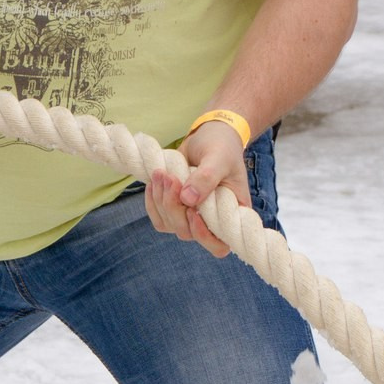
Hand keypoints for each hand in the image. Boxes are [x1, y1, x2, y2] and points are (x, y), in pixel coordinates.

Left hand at [145, 121, 249, 258]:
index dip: (203, 236)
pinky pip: (159, 218)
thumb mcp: (219, 158)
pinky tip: (154, 182)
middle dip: (173, 206)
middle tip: (170, 177)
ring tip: (161, 173)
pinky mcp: (175, 209)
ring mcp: (191, 216)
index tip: (193, 212)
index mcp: (231, 215)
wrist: (208, 137)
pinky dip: (152, 202)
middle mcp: (212, 221)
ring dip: (161, 200)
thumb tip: (187, 200)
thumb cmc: (222, 147)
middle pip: (187, 232)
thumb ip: (207, 177)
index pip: (219, 245)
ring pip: (169, 225)